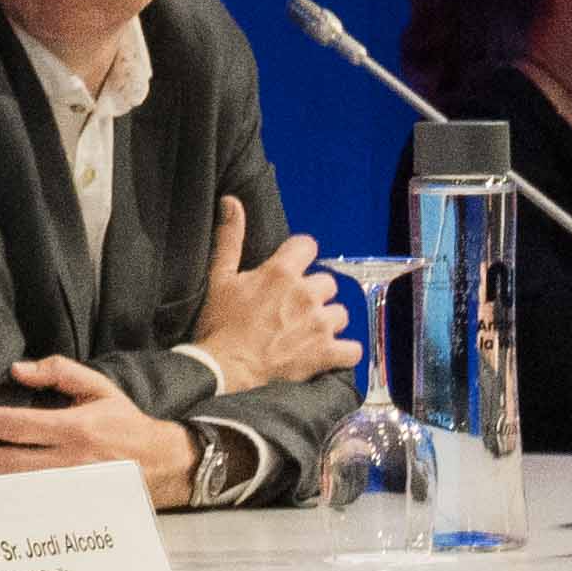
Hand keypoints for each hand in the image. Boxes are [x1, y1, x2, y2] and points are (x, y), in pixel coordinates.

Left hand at [0, 351, 216, 491]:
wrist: (159, 465)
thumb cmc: (124, 422)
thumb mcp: (98, 387)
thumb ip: (59, 372)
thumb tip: (16, 368)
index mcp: (73, 428)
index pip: (14, 425)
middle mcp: (67, 462)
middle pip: (3, 461)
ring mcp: (65, 489)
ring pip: (7, 488)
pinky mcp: (65, 506)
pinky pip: (20, 503)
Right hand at [186, 221, 358, 394]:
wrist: (223, 369)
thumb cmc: (219, 324)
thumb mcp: (219, 278)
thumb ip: (230, 238)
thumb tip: (232, 201)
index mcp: (282, 272)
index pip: (308, 246)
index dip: (300, 257)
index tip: (290, 271)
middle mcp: (306, 294)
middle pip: (327, 283)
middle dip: (314, 294)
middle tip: (293, 310)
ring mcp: (319, 325)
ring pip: (340, 314)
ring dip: (327, 321)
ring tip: (307, 333)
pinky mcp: (326, 353)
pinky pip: (352, 349)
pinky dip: (343, 352)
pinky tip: (328, 353)